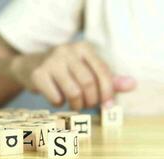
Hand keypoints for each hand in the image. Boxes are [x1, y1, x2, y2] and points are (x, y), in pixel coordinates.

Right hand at [9, 41, 135, 109]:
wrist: (29, 66)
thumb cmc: (65, 71)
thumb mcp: (87, 70)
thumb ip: (109, 79)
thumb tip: (133, 84)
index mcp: (84, 48)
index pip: (103, 72)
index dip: (108, 93)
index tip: (108, 106)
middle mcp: (68, 50)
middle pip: (89, 83)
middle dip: (92, 100)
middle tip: (88, 105)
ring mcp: (52, 61)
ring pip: (74, 92)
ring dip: (77, 104)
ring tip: (75, 104)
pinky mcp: (38, 74)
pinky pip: (56, 98)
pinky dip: (60, 104)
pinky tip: (58, 99)